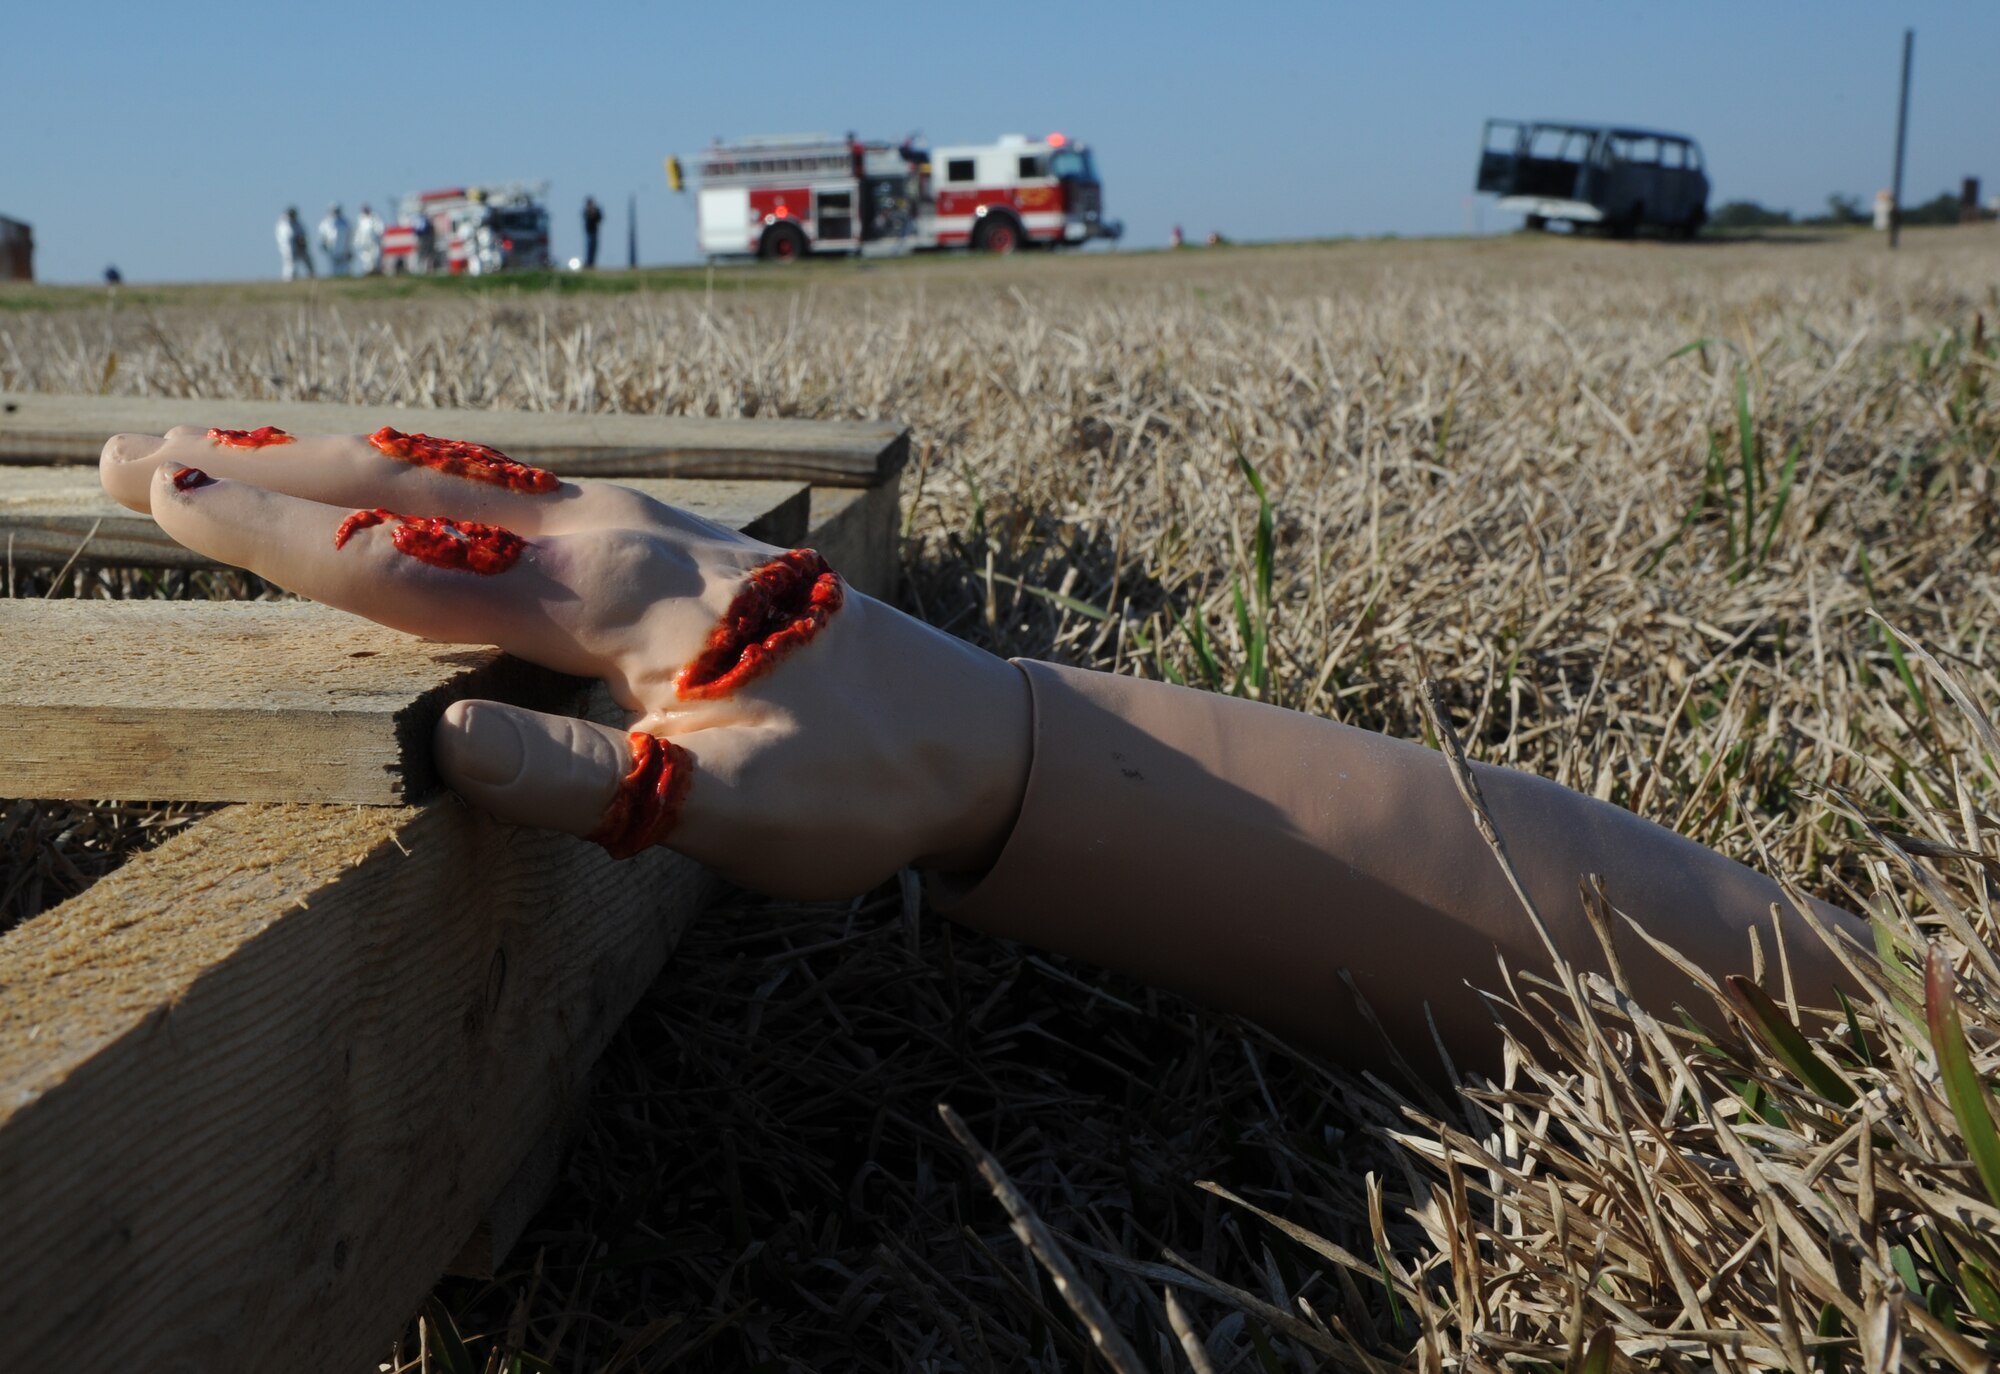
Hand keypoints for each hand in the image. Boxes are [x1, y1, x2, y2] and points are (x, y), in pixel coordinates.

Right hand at [99, 425, 1030, 897]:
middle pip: (411, 495)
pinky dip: (426, 479)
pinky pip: (514, 494)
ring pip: (459, 481)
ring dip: (338, 465)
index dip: (280, 538)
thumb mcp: (731, 811)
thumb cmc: (860, 781)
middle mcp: (614, 541)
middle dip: (269, 475)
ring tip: (235, 450)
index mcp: (612, 597)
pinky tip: (403, 483)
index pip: (412, 564)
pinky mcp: (662, 547)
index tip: (169, 500)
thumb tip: (442, 743)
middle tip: (142, 454)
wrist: (969, 735)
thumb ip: (590, 782)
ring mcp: (641, 533)